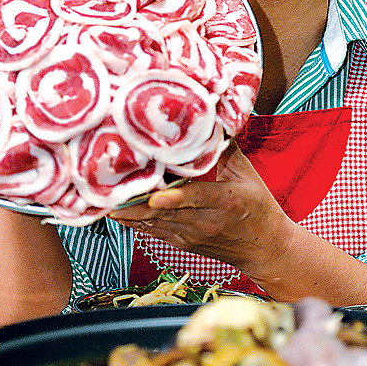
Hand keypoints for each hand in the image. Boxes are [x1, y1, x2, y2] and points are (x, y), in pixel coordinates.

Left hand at [110, 141, 291, 275]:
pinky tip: (114, 210)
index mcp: (225, 201)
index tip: (153, 197)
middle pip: (164, 212)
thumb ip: (225, 148)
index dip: (174, 199)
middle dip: (134, 202)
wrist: (265, 249)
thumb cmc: (258, 206)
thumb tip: (211, 117)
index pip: (197, 198)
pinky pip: (152, 231)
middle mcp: (205, 222)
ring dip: (127, 213)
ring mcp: (191, 235)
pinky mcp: (182, 243)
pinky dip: (134, 221)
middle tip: (108, 188)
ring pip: (153, 223)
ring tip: (101, 199)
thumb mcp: (248, 174)